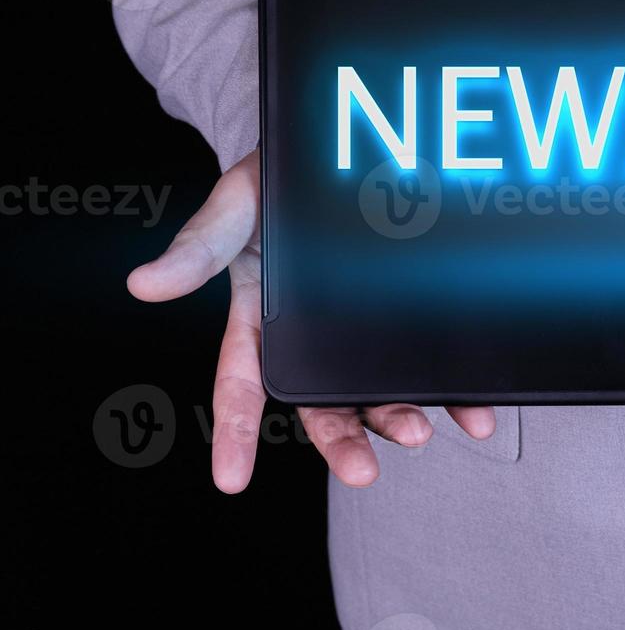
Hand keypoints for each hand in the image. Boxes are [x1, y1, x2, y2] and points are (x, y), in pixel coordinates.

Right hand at [127, 149, 495, 492]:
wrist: (334, 150)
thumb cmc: (272, 185)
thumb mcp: (234, 207)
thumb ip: (198, 248)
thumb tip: (145, 285)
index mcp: (261, 319)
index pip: (241, 386)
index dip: (235, 433)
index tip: (230, 479)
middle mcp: (312, 337)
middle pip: (324, 403)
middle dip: (342, 441)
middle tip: (362, 471)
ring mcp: (364, 328)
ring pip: (379, 390)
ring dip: (400, 417)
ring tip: (423, 433)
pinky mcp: (410, 313)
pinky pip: (430, 357)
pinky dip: (452, 389)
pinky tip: (475, 409)